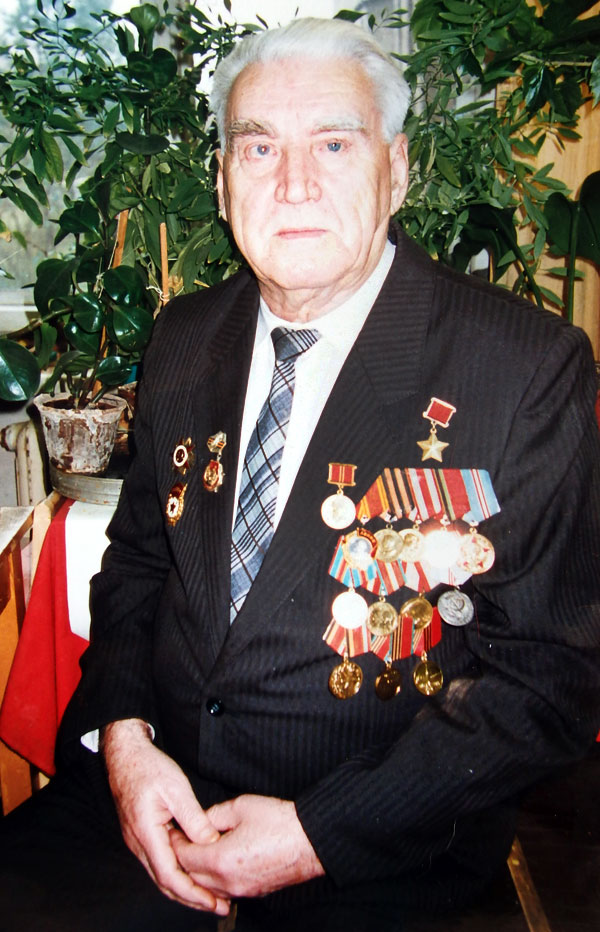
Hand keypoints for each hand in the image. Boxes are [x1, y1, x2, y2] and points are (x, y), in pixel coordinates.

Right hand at [101, 718, 229, 914]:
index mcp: (146, 833)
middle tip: (218, 907)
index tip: (213, 902)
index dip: (192, 892)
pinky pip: (158, 862)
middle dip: (191, 898)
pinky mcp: (141, 835)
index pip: (170, 875)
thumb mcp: (176, 788)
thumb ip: (193, 818)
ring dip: (184, 888)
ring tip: (209, 896)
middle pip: (164, 882)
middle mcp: (138, 843)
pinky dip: (176, 874)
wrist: (124, 755)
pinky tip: (192, 873)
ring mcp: (137, 841)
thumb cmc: (148, 767)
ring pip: (161, 875)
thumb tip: (211, 842)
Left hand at [171, 794, 324, 899]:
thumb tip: (200, 822)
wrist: (311, 841)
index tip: (173, 831)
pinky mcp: (253, 892)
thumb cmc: (280, 822)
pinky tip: (216, 864)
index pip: (184, 857)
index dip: (175, 843)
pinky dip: (214, 880)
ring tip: (196, 852)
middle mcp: (228, 881)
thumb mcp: (241, 807)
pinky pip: (223, 891)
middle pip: (191, 876)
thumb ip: (213, 815)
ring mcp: (241, 890)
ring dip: (197, 872)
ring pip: (206, 888)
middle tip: (180, 840)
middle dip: (183, 859)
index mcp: (221, 860)